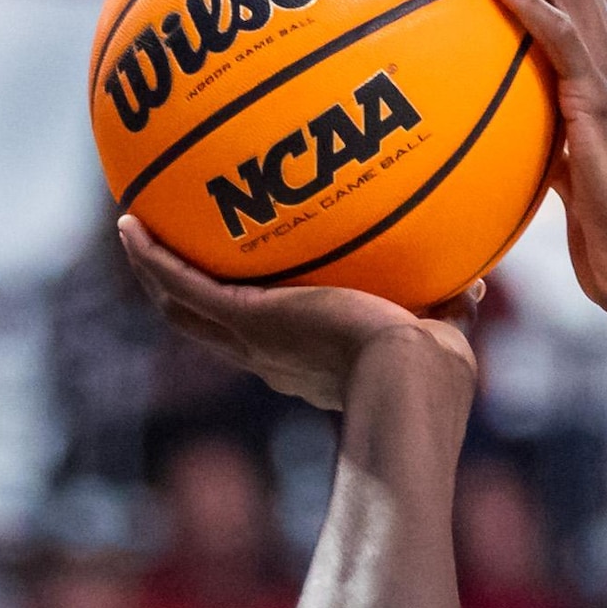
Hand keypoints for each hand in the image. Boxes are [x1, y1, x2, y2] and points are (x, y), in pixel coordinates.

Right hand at [113, 220, 476, 412]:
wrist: (409, 386)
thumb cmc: (435, 374)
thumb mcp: (441, 328)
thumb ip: (451, 303)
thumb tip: (477, 279)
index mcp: (305, 361)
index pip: (264, 338)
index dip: (245, 316)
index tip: (239, 292)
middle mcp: (268, 355)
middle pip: (206, 325)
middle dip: (181, 290)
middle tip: (163, 253)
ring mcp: (251, 340)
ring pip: (181, 308)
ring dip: (154, 271)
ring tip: (132, 232)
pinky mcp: (245, 319)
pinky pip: (183, 284)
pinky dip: (153, 257)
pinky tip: (129, 221)